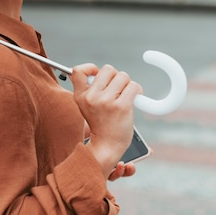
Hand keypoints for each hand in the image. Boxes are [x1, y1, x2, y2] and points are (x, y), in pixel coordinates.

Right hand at [72, 63, 142, 177]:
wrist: (107, 146)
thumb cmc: (100, 124)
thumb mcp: (86, 106)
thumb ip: (87, 89)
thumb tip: (95, 70)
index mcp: (80, 96)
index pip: (78, 70)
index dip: (90, 68)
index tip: (97, 74)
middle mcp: (91, 97)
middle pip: (108, 69)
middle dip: (116, 76)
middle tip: (117, 89)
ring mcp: (106, 102)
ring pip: (123, 76)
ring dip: (127, 84)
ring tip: (126, 95)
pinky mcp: (121, 107)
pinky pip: (133, 87)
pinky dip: (137, 90)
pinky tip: (136, 97)